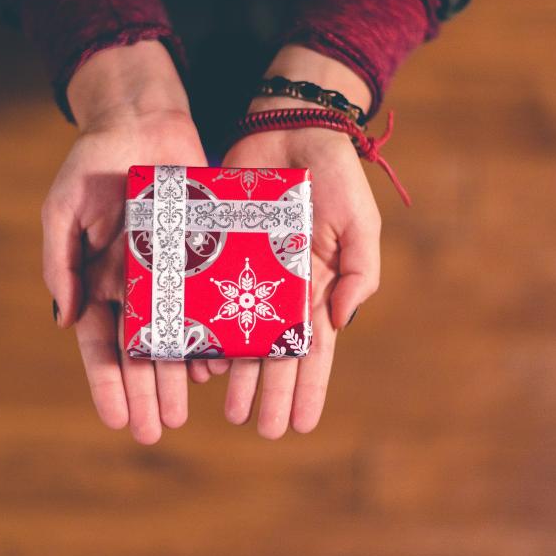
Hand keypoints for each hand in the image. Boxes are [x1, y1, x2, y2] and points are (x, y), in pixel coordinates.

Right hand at [42, 41, 206, 443]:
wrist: (143, 120)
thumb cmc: (95, 162)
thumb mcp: (65, 207)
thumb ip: (61, 261)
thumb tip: (65, 319)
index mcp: (98, 282)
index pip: (102, 345)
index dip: (108, 384)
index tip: (117, 420)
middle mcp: (136, 287)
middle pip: (140, 353)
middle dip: (146, 393)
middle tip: (157, 431)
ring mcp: (172, 275)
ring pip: (176, 337)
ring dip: (177, 377)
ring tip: (184, 411)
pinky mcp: (204, 257)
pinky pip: (210, 304)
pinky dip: (213, 336)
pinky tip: (218, 366)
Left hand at [219, 46, 381, 437]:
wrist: (288, 126)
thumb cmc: (332, 174)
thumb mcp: (359, 222)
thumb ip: (359, 271)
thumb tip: (340, 322)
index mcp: (317, 288)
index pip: (314, 351)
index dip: (309, 388)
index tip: (303, 425)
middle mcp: (280, 289)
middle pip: (274, 353)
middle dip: (269, 393)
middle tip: (260, 429)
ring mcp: (246, 273)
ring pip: (238, 335)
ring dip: (235, 374)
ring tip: (227, 409)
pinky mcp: (214, 252)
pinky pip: (205, 298)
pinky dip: (202, 329)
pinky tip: (197, 360)